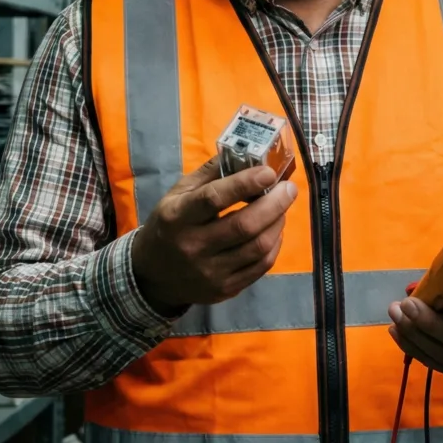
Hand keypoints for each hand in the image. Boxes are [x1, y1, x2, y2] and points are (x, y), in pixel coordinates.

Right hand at [130, 157, 297, 314]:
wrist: (152, 276)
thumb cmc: (168, 226)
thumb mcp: (177, 194)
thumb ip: (209, 174)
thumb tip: (244, 152)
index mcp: (177, 217)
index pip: (214, 198)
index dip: (245, 183)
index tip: (268, 172)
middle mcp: (193, 247)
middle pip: (244, 225)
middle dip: (274, 203)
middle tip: (289, 188)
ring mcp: (210, 273)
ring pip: (258, 247)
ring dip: (277, 222)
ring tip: (281, 207)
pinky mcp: (225, 289)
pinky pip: (261, 266)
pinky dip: (274, 244)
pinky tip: (274, 230)